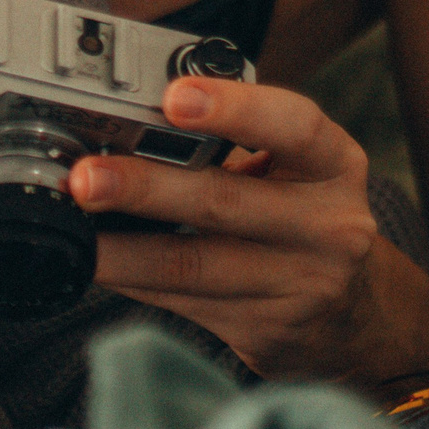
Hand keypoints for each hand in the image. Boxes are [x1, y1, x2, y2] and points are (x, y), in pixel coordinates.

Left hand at [70, 77, 428, 384]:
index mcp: (333, 165)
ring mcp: (298, 284)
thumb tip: (135, 118)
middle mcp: (327, 225)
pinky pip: (182, 300)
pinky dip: (133, 280)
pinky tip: (96, 264)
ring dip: (123, 249)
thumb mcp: (296, 171)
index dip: (235, 108)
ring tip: (75, 232)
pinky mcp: (263, 329)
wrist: (353, 317)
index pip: (293, 126)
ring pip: (195, 264)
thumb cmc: (304, 219)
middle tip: (88, 178)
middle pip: (226, 202)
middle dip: (147, 188)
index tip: (175, 98)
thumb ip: (235, 144)